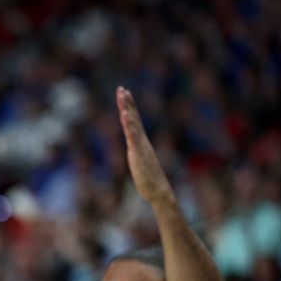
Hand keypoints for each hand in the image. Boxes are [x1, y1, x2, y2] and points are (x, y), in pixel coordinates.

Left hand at [118, 86, 176, 207]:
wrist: (158, 191)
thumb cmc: (150, 180)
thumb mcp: (140, 164)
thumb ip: (138, 156)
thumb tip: (135, 153)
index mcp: (141, 142)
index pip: (134, 121)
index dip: (130, 107)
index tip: (125, 94)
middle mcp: (142, 140)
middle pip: (134, 117)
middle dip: (127, 103)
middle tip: (122, 88)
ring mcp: (140, 145)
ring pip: (133, 123)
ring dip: (127, 108)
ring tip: (123, 95)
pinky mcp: (137, 152)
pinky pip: (132, 135)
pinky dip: (129, 123)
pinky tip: (125, 113)